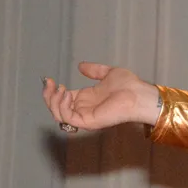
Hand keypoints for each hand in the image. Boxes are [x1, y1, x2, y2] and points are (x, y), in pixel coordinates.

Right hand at [41, 62, 160, 132]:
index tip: (49, 80)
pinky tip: (67, 94)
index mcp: (86, 99)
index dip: (52, 91)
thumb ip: (94, 70)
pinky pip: (68, 118)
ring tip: (60, 89)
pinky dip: (63, 107)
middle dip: (48, 96)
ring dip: (53, 101)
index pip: (62, 99)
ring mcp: (85, 116)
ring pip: (58, 115)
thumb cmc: (129, 85)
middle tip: (49, 83)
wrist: (139, 94)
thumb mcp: (108, 73)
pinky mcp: (88, 122)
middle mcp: (83, 109)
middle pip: (56, 108)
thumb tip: (81, 66)